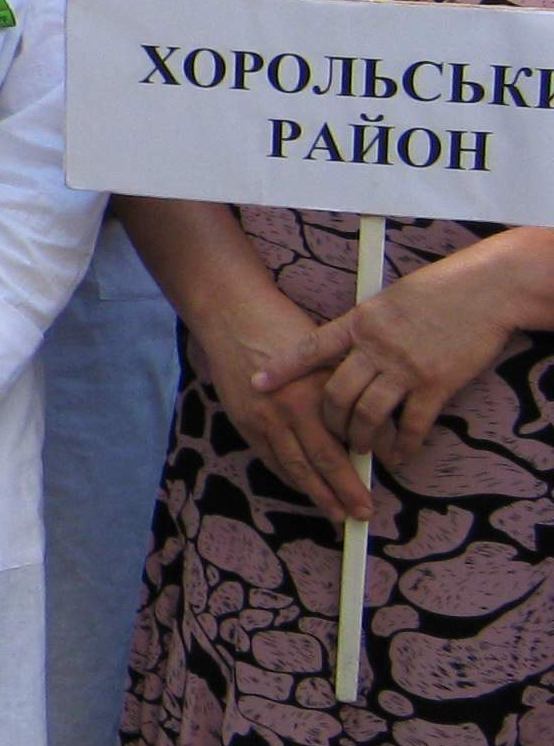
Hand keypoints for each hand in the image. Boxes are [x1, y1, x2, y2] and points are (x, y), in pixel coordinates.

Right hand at [192, 276, 374, 523]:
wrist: (232, 315)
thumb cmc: (284, 326)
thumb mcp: (326, 353)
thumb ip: (348, 390)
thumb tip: (374, 426)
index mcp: (316, 392)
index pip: (344, 444)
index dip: (361, 471)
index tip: (377, 488)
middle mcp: (290, 410)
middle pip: (322, 463)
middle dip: (343, 493)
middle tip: (362, 514)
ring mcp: (263, 419)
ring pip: (293, 467)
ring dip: (316, 494)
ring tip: (335, 512)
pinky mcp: (243, 421)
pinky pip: (270, 458)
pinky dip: (288, 476)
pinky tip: (303, 487)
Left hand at [254, 238, 534, 471]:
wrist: (487, 289)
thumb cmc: (439, 289)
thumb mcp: (388, 299)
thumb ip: (365, 326)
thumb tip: (346, 346)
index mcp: (359, 322)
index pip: (310, 349)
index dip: (282, 369)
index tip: (257, 384)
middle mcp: (375, 347)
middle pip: (335, 394)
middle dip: (328, 422)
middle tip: (331, 435)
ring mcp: (405, 368)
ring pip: (367, 414)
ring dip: (360, 438)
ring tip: (360, 448)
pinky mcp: (436, 384)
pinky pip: (411, 424)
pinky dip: (403, 445)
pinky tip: (399, 456)